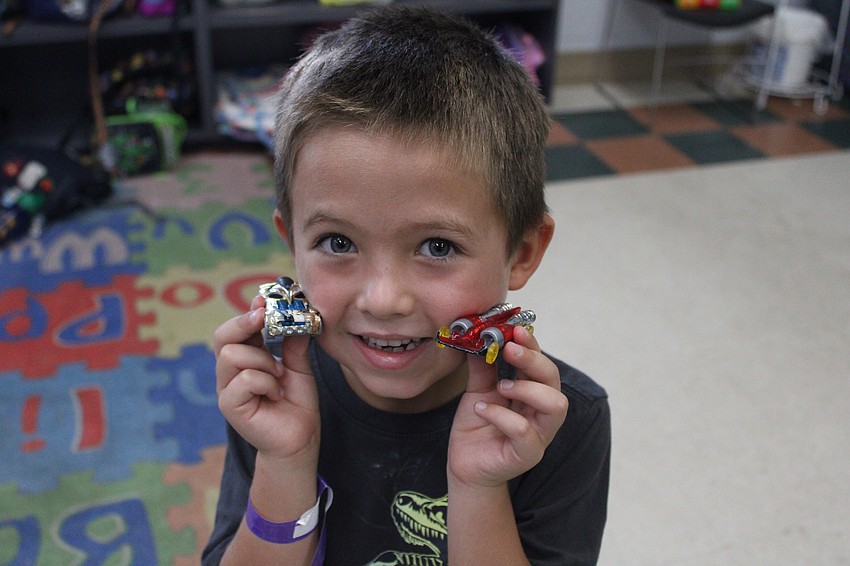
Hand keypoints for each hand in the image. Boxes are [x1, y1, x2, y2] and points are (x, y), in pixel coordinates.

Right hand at [214, 294, 319, 461]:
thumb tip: (295, 316)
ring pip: (234, 354)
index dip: (249, 312)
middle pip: (223, 336)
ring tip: (279, 377)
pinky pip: (244, 378)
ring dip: (263, 361)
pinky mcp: (229, 405)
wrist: (300, 439)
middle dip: (244, 323)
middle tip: (263, 320)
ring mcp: (227, 388)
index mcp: (245, 358)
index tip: (264, 300)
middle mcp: (230, 371)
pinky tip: (276, 394)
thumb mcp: (298, 367)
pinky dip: (266, 382)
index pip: (237, 328)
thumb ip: (293, 343)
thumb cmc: (296, 404)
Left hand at [447, 327, 567, 487]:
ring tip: (500, 386)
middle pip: (554, 380)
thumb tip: (479, 335)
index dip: (533, 345)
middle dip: (534, 360)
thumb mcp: (478, 391)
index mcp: (532, 393)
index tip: (516, 330)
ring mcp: (538, 435)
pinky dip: (501, 416)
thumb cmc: (477, 427)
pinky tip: (482, 410)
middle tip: (509, 349)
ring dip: (527, 388)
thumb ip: (483, 366)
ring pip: (555, 405)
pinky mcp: (527, 455)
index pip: (541, 364)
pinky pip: (524, 432)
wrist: (464, 465)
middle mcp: (540, 412)